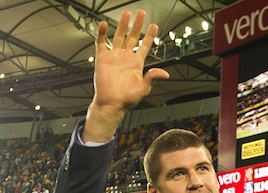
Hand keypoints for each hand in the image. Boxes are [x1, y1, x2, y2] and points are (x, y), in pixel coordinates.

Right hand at [83, 9, 169, 141]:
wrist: (111, 104)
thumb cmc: (127, 99)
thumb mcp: (144, 88)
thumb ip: (153, 78)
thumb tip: (165, 73)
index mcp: (136, 63)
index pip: (144, 46)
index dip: (149, 36)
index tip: (154, 25)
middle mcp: (125, 58)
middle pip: (132, 37)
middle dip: (137, 25)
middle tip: (141, 13)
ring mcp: (114, 57)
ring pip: (119, 36)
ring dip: (122, 25)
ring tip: (126, 13)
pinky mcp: (102, 58)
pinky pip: (101, 43)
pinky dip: (102, 33)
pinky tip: (104, 24)